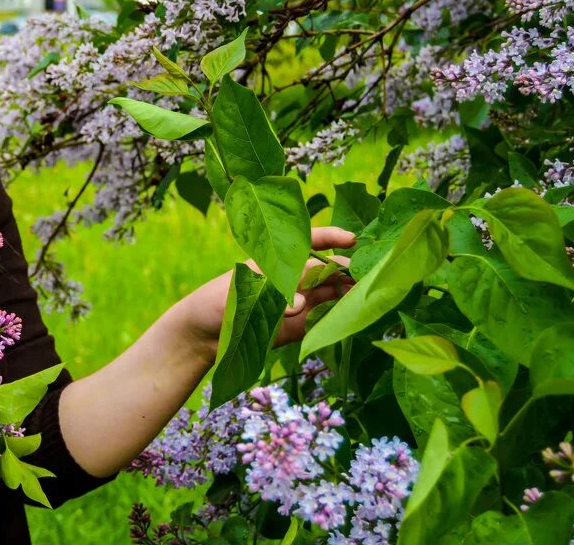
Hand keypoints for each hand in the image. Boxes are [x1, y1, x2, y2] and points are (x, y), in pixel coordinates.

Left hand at [175, 226, 355, 357]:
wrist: (201, 335)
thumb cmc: (215, 304)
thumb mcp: (241, 296)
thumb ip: (271, 297)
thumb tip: (301, 304)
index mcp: (275, 260)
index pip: (308, 242)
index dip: (331, 238)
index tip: (352, 239)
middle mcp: (291, 277)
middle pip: (327, 268)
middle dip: (349, 268)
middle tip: (372, 276)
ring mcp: (297, 301)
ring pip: (331, 290)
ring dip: (351, 291)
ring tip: (371, 295)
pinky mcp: (299, 325)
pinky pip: (326, 316)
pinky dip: (343, 313)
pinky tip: (357, 314)